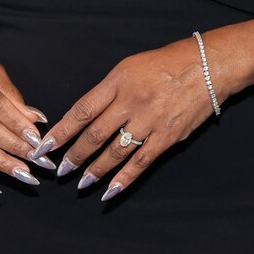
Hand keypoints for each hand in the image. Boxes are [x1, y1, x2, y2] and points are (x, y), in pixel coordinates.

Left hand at [30, 35, 224, 200]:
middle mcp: (131, 100)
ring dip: (95, 170)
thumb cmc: (167, 63)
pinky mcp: (167, 137)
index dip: (62, 131)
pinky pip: (140, 163)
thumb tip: (86, 118)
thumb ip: (109, 91)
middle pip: (94, 134)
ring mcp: (149, 120)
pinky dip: (123, 179)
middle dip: (74, 155)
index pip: (82, 110)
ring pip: (114, 152)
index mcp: (118, 80)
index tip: (46, 146)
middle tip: (60, 170)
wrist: (207, 66)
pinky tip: (110, 191)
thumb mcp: (131, 66)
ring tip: (81, 182)